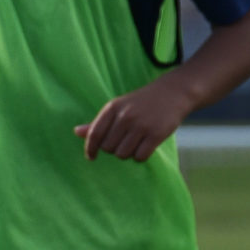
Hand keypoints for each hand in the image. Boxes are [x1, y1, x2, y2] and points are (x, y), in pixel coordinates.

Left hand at [75, 78, 190, 162]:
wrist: (172, 93)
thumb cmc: (140, 103)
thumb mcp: (118, 107)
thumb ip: (98, 122)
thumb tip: (76, 132)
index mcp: (112, 108)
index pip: (94, 134)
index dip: (90, 149)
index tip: (91, 157)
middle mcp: (125, 116)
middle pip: (108, 148)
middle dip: (114, 149)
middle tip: (125, 141)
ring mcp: (141, 125)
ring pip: (123, 154)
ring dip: (128, 154)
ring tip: (135, 143)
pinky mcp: (156, 134)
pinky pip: (140, 157)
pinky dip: (140, 156)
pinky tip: (145, 147)